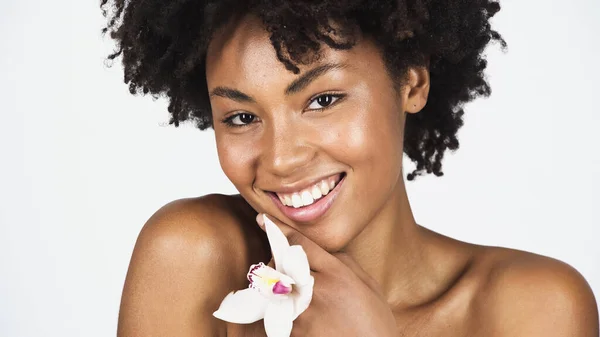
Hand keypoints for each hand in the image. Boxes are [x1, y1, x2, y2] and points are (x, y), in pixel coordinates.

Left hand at [255, 214, 397, 336]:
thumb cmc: (374, 324)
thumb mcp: (368, 286)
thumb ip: (344, 263)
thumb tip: (322, 249)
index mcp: (337, 274)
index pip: (299, 243)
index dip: (277, 229)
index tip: (263, 220)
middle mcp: (316, 290)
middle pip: (279, 263)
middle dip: (277, 261)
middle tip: (285, 267)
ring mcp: (301, 313)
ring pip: (272, 286)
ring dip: (276, 284)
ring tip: (293, 291)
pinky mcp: (293, 333)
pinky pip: (275, 311)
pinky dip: (278, 308)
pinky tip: (298, 313)